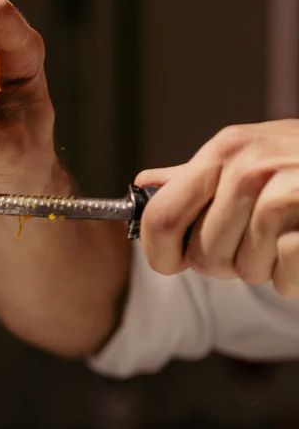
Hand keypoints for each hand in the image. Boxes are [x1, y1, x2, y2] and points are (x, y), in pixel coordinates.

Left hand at [136, 119, 298, 297]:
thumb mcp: (252, 160)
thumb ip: (197, 179)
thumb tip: (144, 184)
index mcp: (226, 150)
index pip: (159, 219)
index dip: (161, 254)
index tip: (175, 262)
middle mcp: (251, 166)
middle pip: (202, 256)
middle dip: (228, 265)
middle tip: (260, 241)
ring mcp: (288, 191)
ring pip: (242, 269)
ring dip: (266, 270)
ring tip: (290, 239)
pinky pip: (282, 276)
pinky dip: (294, 278)